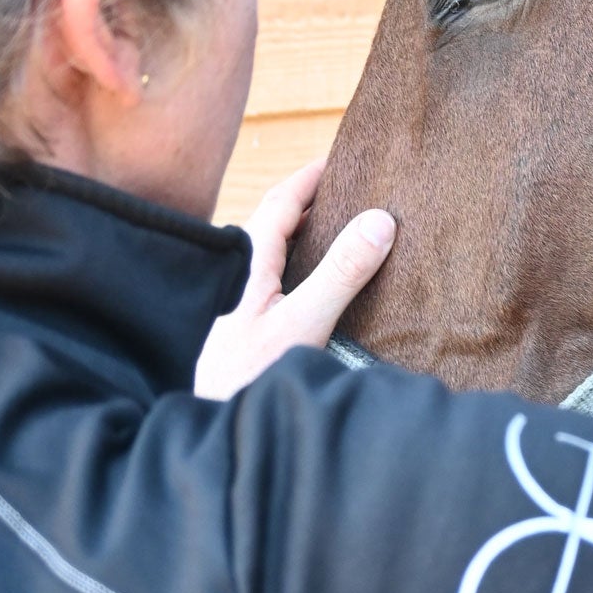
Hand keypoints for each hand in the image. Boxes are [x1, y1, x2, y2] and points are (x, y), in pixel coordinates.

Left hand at [194, 158, 395, 399]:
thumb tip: (380, 220)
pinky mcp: (250, 328)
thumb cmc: (247, 378)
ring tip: (350, 228)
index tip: (340, 158)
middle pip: (278, 223)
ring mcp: (243, 302)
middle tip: (355, 190)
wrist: (212, 434)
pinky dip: (309, 266)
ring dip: (311, 235)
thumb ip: (341, 272)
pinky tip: (330, 281)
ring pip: (279, 252)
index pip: (281, 202)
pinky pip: (282, 279)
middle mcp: (242, 275)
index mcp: (248, 262)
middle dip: (314, 202)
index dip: (310, 177)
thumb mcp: (303, 322)